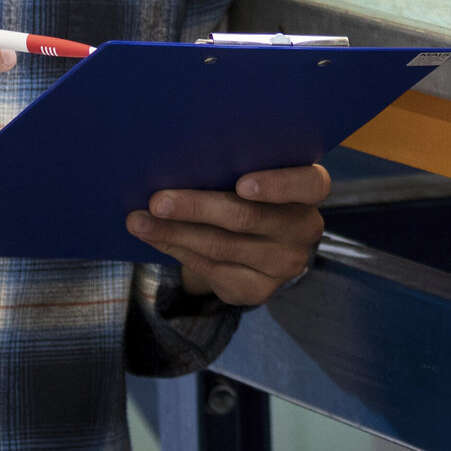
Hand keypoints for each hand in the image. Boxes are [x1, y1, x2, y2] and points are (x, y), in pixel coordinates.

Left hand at [125, 163, 329, 305]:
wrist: (255, 239)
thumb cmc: (247, 188)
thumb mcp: (251, 170)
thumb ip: (233, 165)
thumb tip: (180, 159)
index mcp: (310, 189)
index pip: (308, 184)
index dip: (276, 185)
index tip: (240, 184)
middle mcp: (304, 228)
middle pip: (248, 219)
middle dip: (196, 207)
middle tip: (158, 201)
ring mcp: (285, 264)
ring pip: (222, 247)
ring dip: (175, 233)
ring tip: (140, 221)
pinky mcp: (259, 290)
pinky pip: (213, 270)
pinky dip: (178, 251)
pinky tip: (156, 238)